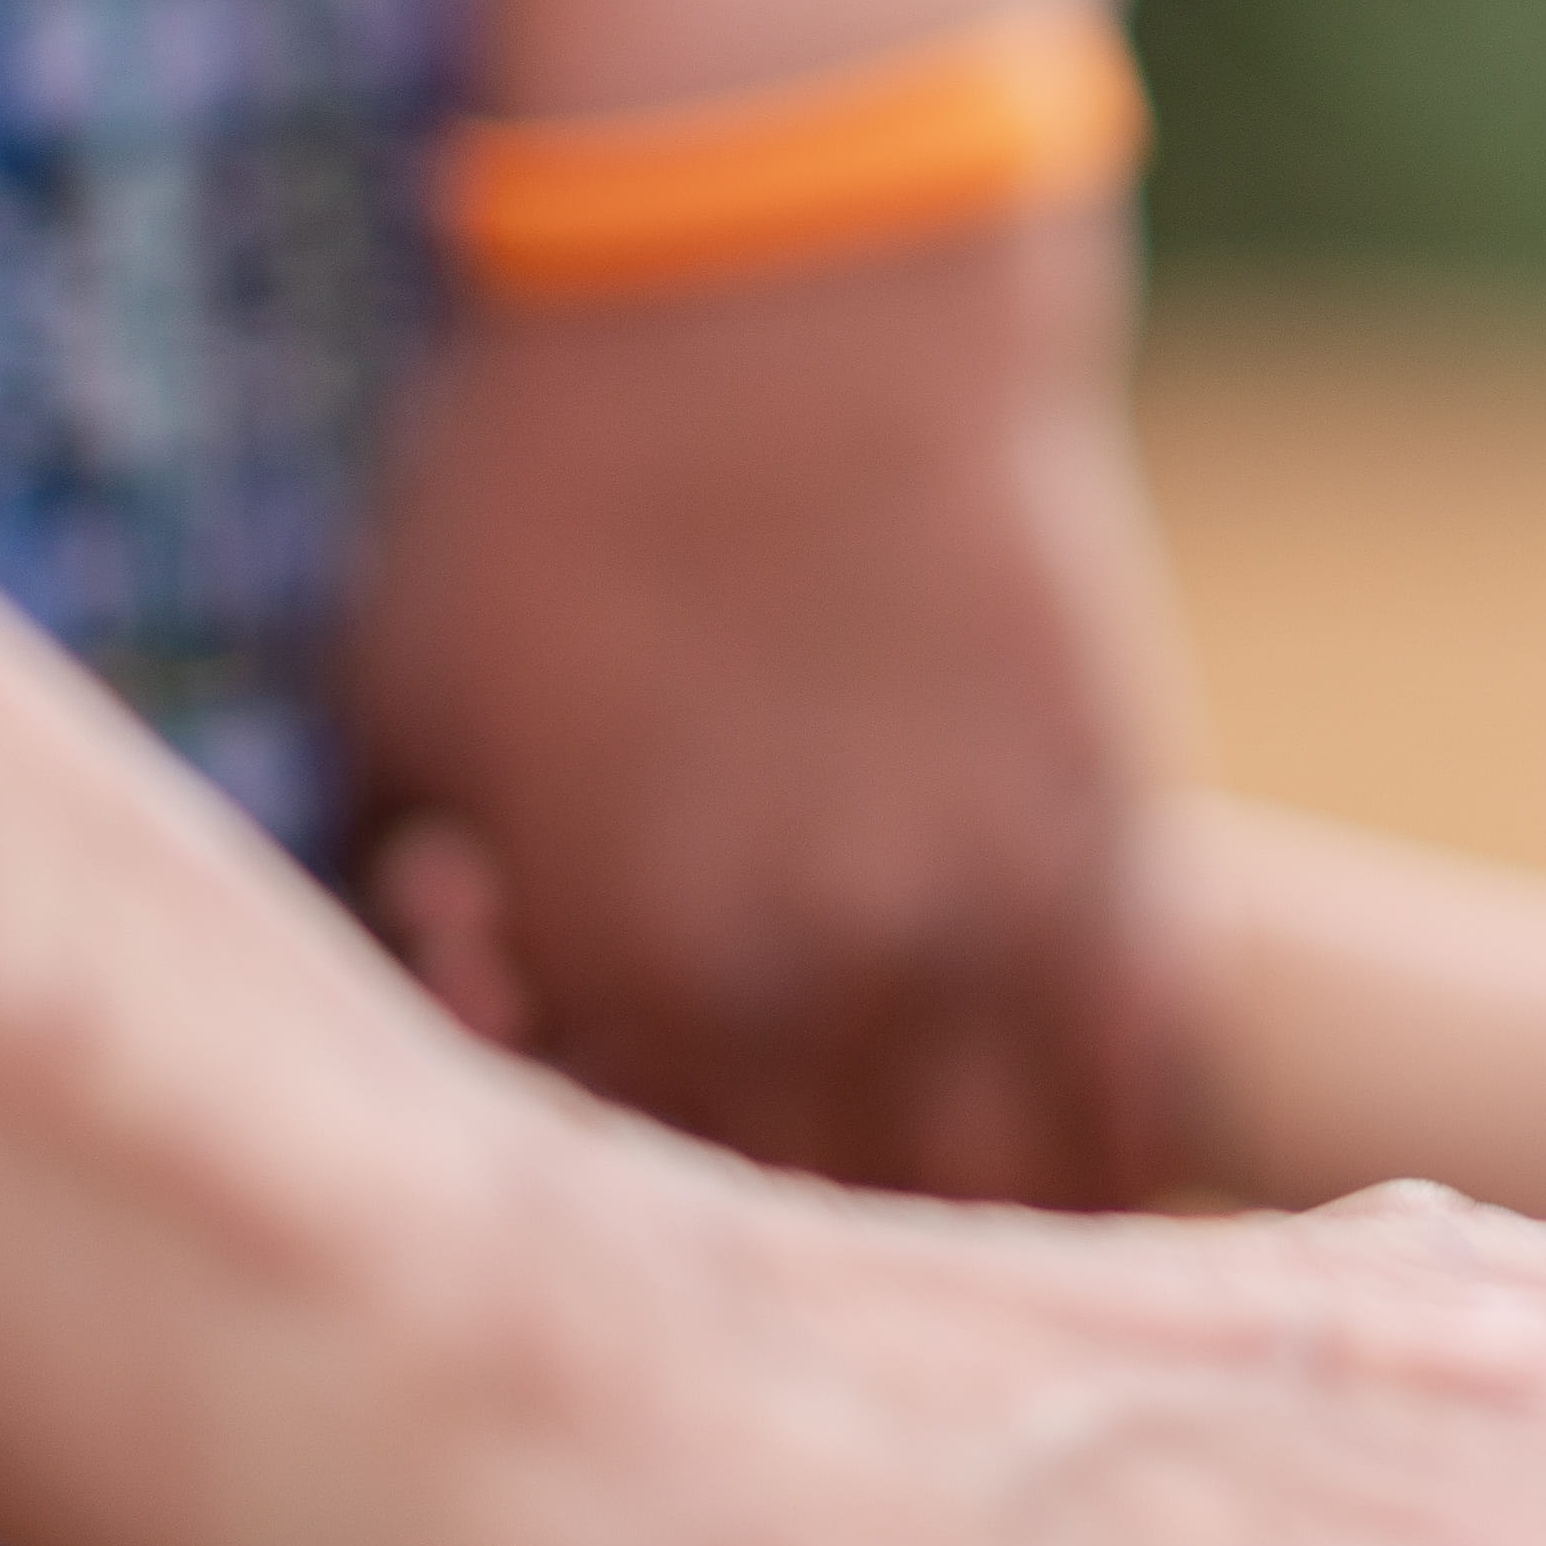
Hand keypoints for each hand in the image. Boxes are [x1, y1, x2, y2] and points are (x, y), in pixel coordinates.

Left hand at [341, 196, 1185, 1201]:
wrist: (792, 290)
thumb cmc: (559, 475)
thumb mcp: (398, 696)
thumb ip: (405, 890)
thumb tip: (443, 1003)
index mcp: (631, 964)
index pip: (635, 1223)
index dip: (614, 1218)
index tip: (617, 1178)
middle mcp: (823, 976)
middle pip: (835, 1241)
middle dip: (795, 1254)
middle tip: (770, 1214)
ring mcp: (992, 908)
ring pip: (1017, 1192)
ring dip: (976, 1227)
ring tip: (939, 1220)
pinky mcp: (1116, 828)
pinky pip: (1146, 1065)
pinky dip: (1117, 1136)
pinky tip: (1078, 1145)